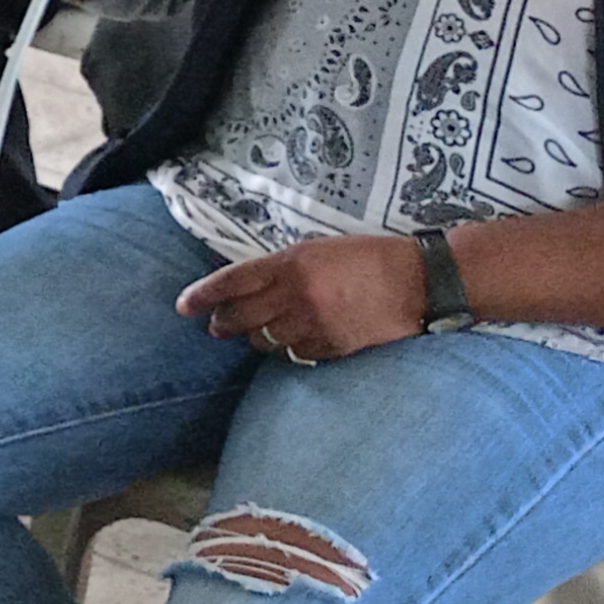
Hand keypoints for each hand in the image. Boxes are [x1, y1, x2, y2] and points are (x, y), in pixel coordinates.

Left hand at [177, 235, 429, 365]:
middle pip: (241, 317)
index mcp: (290, 263)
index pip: (232, 282)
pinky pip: (296, 354)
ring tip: (259, 332)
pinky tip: (294, 341)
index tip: (184, 306)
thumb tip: (249, 286)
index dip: (203, 295)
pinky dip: (289, 349)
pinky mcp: (332, 347)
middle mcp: (296, 294)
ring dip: (257, 337)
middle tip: (215, 326)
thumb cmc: (369, 258)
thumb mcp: (318, 250)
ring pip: (265, 340)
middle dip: (222, 323)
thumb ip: (282, 267)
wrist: (419, 281)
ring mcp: (314, 324)